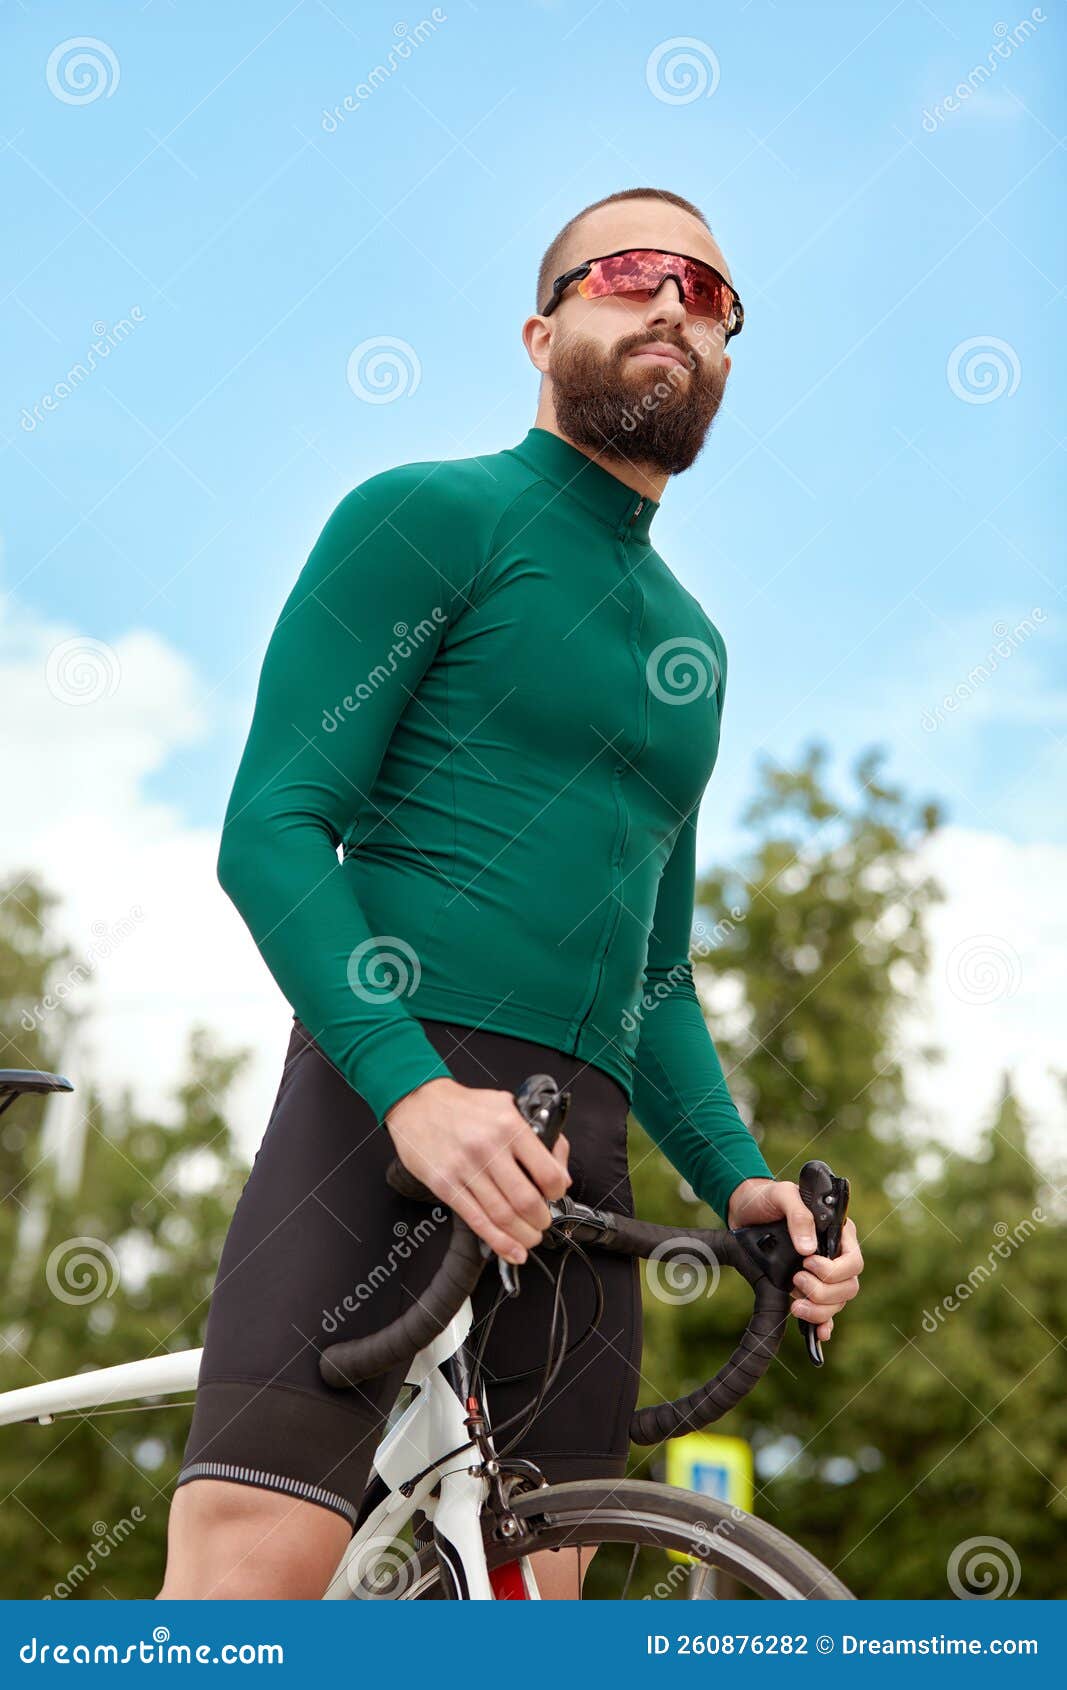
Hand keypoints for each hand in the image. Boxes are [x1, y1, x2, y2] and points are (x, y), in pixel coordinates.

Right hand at [385, 1077, 570, 1264]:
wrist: (418, 1102)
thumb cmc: (464, 1106)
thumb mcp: (508, 1106)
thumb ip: (539, 1137)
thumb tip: (561, 1175)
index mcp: (509, 1125)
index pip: (546, 1172)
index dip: (557, 1193)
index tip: (556, 1196)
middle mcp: (488, 1148)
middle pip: (525, 1201)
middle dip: (541, 1220)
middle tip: (543, 1221)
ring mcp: (465, 1168)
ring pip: (502, 1216)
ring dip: (522, 1235)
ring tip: (530, 1237)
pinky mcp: (445, 1185)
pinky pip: (476, 1220)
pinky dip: (498, 1242)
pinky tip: (511, 1250)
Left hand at [726, 1176, 862, 1344]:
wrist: (746, 1210)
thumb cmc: (768, 1198)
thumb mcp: (782, 1195)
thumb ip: (799, 1215)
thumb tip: (809, 1250)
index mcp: (837, 1232)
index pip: (853, 1261)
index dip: (834, 1270)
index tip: (808, 1264)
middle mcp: (835, 1255)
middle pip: (848, 1287)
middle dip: (823, 1292)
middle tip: (796, 1280)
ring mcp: (822, 1274)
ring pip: (838, 1303)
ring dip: (819, 1310)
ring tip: (795, 1305)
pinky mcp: (808, 1286)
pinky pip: (825, 1311)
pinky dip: (823, 1324)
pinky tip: (818, 1334)